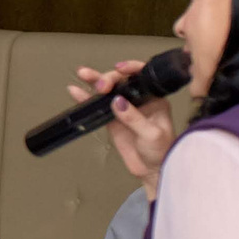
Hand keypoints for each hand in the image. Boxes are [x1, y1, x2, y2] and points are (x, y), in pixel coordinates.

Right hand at [70, 62, 173, 192]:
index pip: (143, 76)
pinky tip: (76, 91)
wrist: (152, 170)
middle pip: (121, 81)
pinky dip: (86, 99)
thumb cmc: (161, 152)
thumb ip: (135, 118)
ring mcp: (124, 109)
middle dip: (109, 79)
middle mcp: (139, 100)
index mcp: (155, 98)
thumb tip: (118, 102)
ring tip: (83, 74)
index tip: (119, 68)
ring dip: (95, 80)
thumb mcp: (152, 135)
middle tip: (100, 87)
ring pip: (108, 90)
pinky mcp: (112, 119)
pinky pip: (98, 106)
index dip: (131, 68)